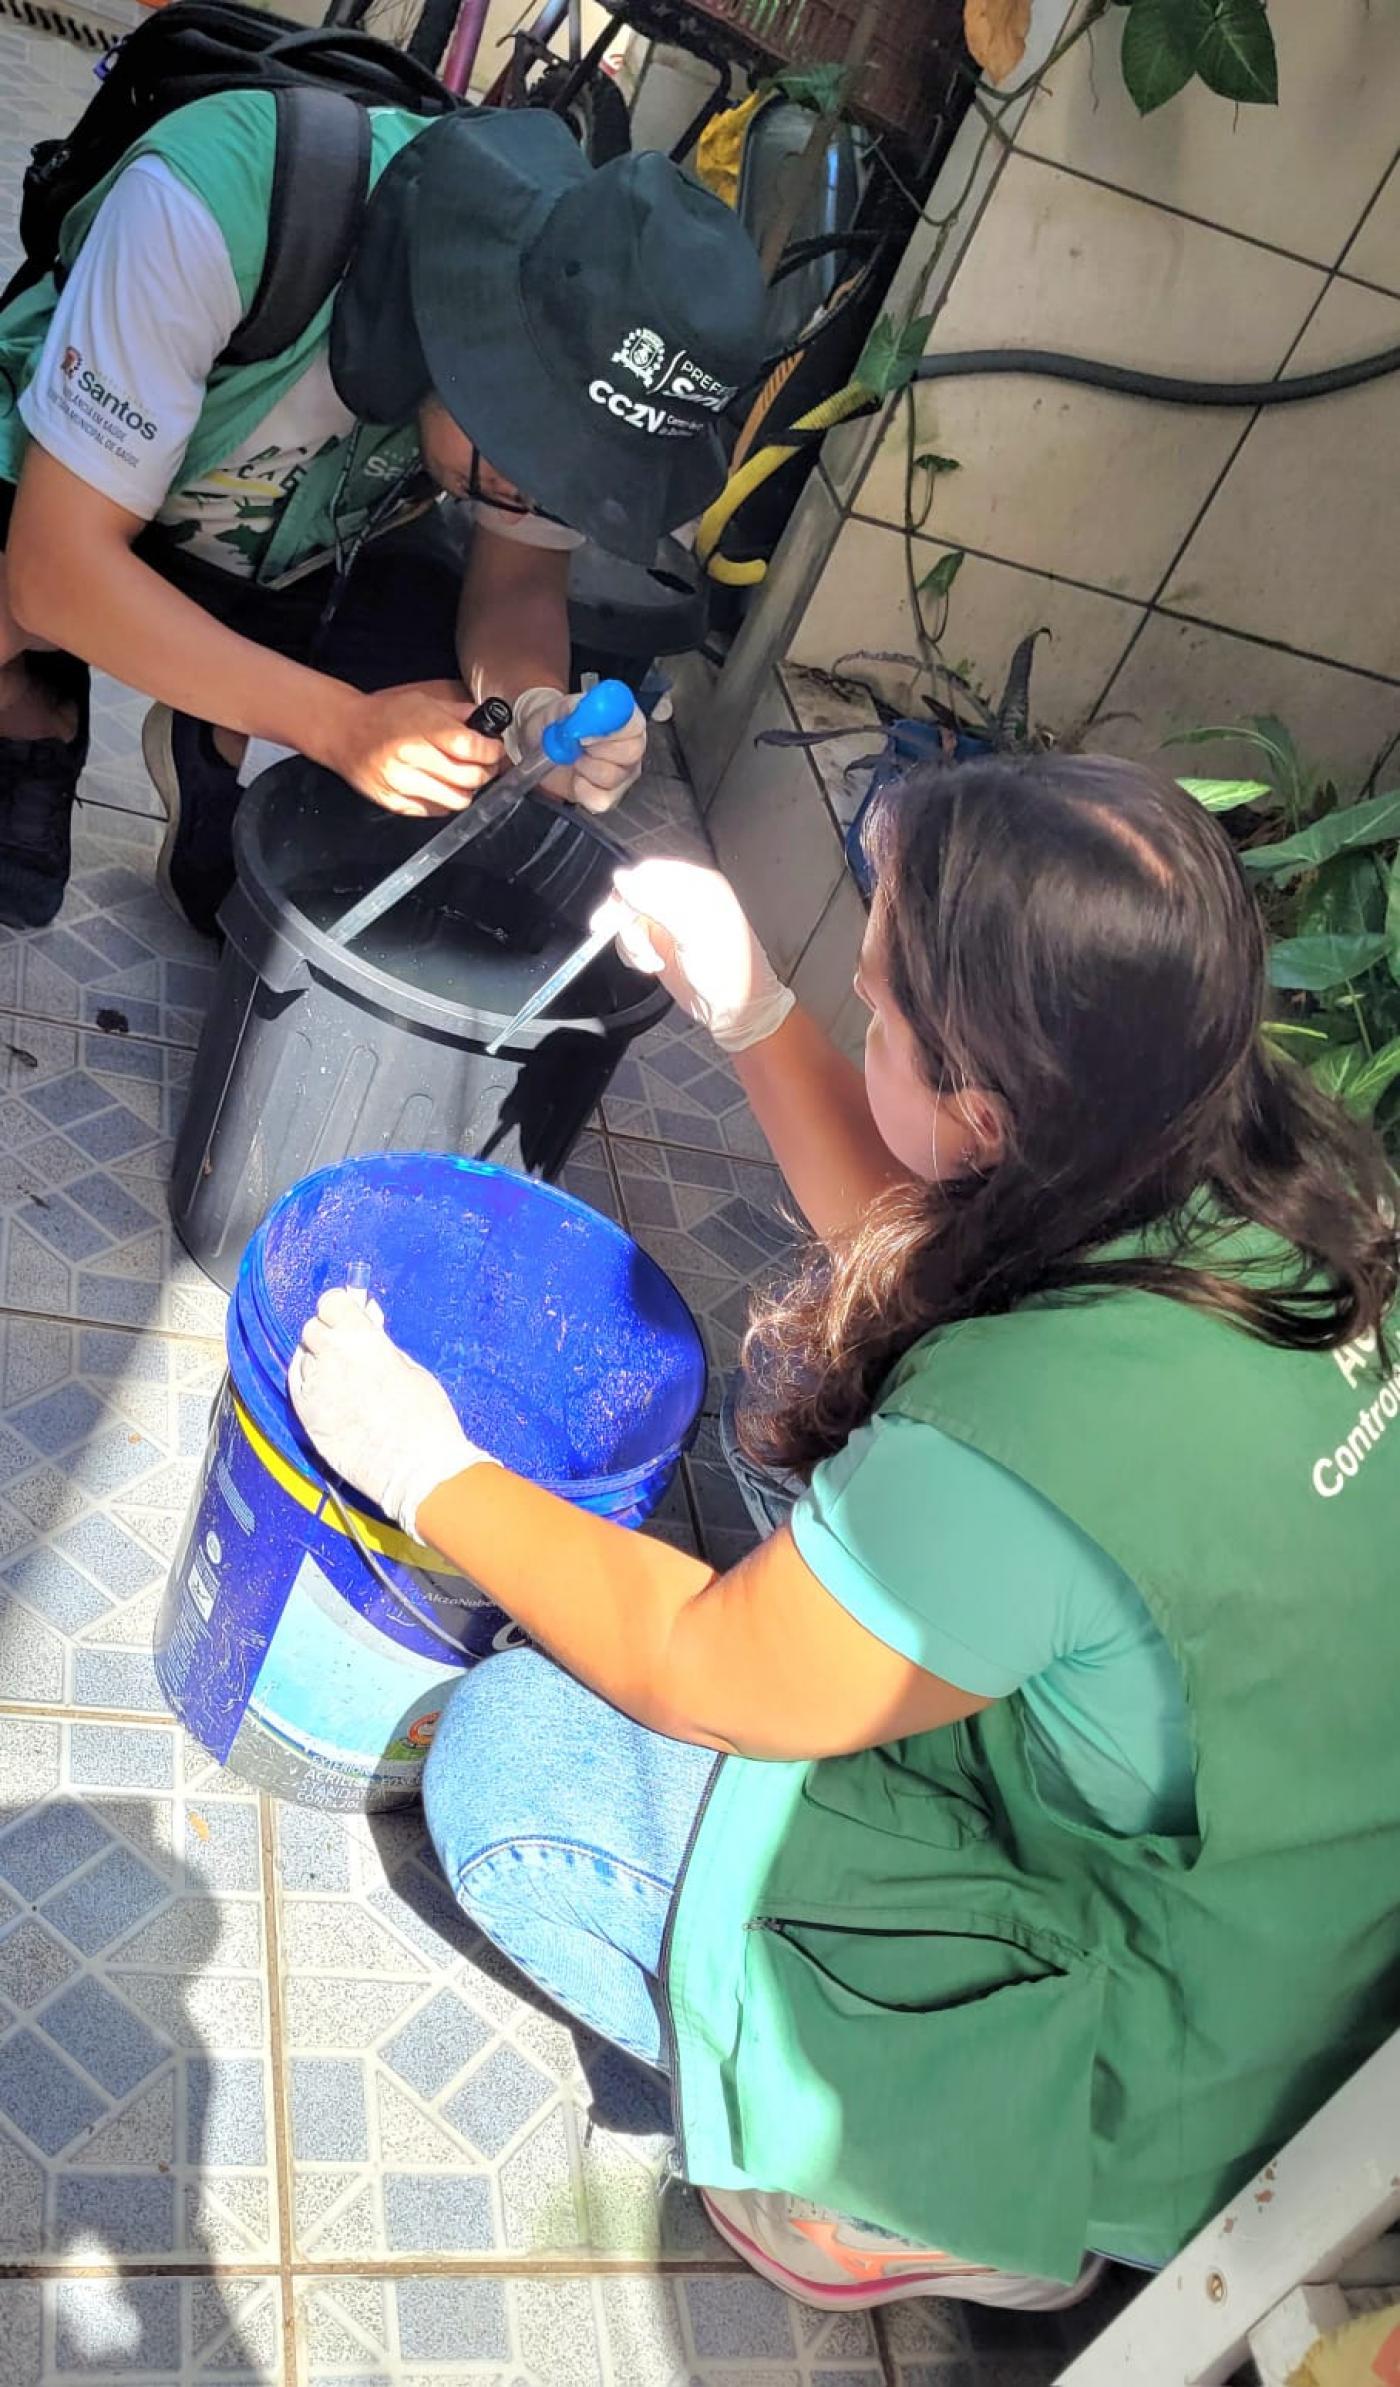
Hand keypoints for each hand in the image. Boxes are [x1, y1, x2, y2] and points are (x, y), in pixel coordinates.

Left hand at [288, 1287, 493, 1540]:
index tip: (350, 1317)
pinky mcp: (305, 1416)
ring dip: (318, 1360)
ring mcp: (314, 1388)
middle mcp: (330, 1357)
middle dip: (328, 1333)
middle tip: (348, 1349)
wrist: (416, 1468)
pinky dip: (309, 1384)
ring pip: (302, 1358)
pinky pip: (297, 1386)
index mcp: (361, 1339)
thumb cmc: (425, 1416)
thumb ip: (379, 1341)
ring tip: (342, 1378)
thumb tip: (368, 1318)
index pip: (330, 1302)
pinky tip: (329, 1395)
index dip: (341, 1308)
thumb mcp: (409, 1366)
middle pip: (311, 1328)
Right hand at [320, 681, 506, 817]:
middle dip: (485, 772)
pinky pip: (435, 811)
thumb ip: (458, 714)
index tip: (494, 749)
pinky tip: (440, 786)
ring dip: (467, 791)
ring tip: (462, 778)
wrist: (344, 731)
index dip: (491, 751)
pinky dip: (445, 801)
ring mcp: (401, 783)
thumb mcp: (423, 702)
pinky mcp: (395, 802)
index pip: (471, 747)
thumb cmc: (384, 715)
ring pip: (456, 801)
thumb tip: (489, 726)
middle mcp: (410, 757)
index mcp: (421, 728)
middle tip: (484, 765)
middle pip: (468, 778)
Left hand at [510, 684, 646, 812]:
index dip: (609, 730)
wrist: (540, 743)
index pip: (634, 725)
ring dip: (584, 768)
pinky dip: (581, 790)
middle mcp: (632, 746)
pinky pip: (600, 799)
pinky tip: (575, 777)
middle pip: (630, 753)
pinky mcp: (611, 797)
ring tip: (573, 758)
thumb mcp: (558, 710)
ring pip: (612, 777)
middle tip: (576, 745)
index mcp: (626, 718)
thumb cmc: (556, 723)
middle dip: (595, 750)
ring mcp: (624, 774)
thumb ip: (573, 709)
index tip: (584, 735)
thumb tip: (585, 713)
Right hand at [600, 858, 796, 1053]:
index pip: (650, 871)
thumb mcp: (692, 932)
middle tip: (615, 933)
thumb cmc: (728, 970)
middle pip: (633, 893)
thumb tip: (622, 878)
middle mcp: (681, 900)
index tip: (620, 912)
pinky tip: (651, 965)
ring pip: (627, 918)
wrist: (734, 1010)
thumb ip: (656, 902)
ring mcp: (668, 923)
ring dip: (631, 941)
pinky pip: (629, 939)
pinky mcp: (659, 944)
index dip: (630, 888)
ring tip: (650, 960)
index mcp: (698, 886)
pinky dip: (632, 954)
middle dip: (623, 917)